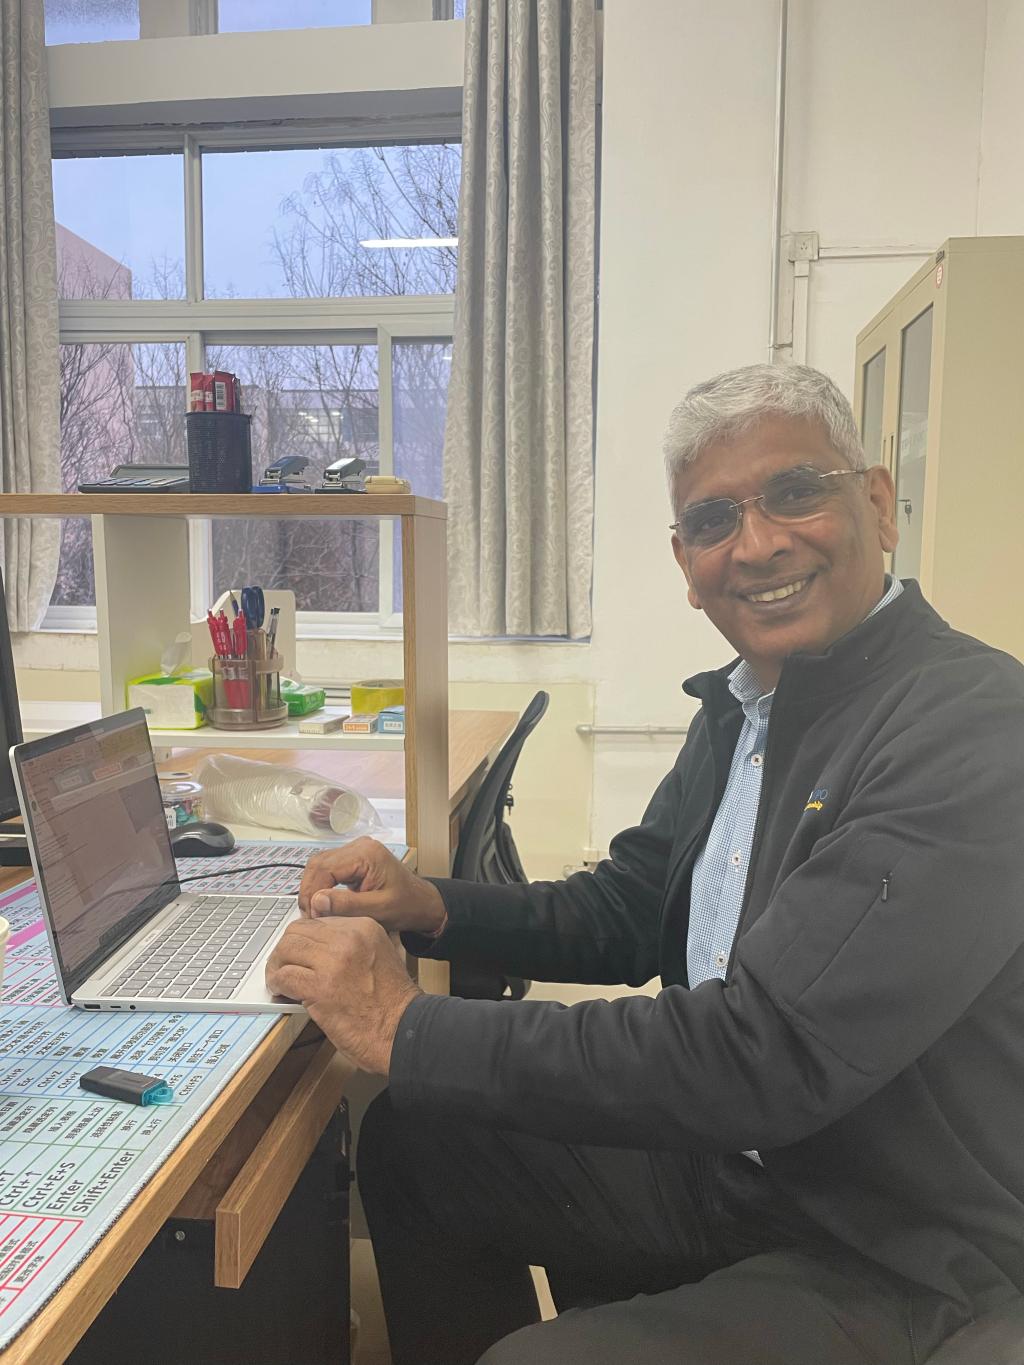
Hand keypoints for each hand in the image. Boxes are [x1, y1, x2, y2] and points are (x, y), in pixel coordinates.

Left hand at [265, 917, 420, 1074]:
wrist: (402, 1029)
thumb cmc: (392, 1001)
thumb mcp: (379, 954)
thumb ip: (351, 944)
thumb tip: (317, 948)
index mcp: (363, 927)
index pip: (317, 922)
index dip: (303, 939)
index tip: (298, 953)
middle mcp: (348, 938)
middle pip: (298, 931)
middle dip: (286, 950)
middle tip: (283, 965)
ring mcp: (333, 961)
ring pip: (286, 950)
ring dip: (278, 965)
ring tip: (280, 979)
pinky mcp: (320, 987)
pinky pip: (284, 976)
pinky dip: (277, 984)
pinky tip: (281, 991)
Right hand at [298, 837, 446, 935]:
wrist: (420, 903)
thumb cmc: (406, 906)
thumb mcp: (378, 910)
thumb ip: (347, 905)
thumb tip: (317, 900)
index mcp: (367, 854)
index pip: (325, 868)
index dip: (313, 892)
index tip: (313, 915)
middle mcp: (359, 846)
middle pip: (318, 864)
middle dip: (310, 891)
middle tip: (310, 916)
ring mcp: (355, 851)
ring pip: (319, 866)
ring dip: (313, 889)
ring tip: (315, 913)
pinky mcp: (353, 859)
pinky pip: (327, 869)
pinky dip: (321, 886)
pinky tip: (323, 905)